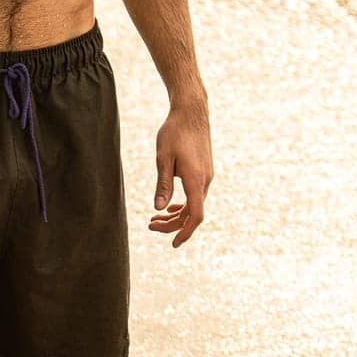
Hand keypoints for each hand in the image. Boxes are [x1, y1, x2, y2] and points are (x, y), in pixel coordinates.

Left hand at [150, 104, 212, 247]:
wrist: (191, 111)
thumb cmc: (175, 131)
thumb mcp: (163, 158)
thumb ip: (163, 184)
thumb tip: (158, 209)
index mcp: (196, 180)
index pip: (195, 216)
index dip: (185, 232)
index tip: (173, 244)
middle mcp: (205, 181)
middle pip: (192, 213)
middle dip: (172, 224)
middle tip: (150, 226)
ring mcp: (206, 176)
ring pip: (193, 204)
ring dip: (176, 214)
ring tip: (155, 219)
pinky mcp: (203, 170)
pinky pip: (195, 194)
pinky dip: (183, 204)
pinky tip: (170, 206)